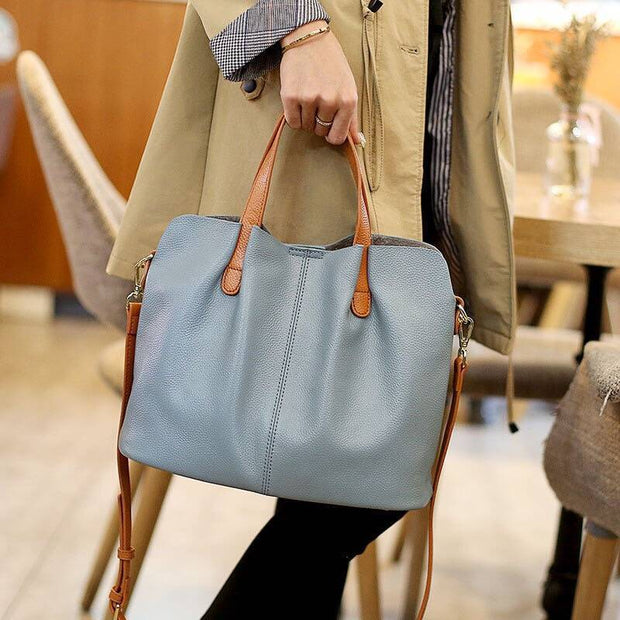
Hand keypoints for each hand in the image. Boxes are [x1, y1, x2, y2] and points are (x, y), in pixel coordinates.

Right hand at [279, 20, 360, 144]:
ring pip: (306, 127)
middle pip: (320, 131)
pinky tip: (298, 98)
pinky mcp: (291, 96)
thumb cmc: (332, 65)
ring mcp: (310, 98)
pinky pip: (292, 122)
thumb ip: (352, 117)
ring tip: (308, 96)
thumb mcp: (348, 88)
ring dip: (305, 117)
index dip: (331, 134)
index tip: (328, 125)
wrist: (309, 39)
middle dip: (317, 121)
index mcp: (348, 100)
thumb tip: (357, 142)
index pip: (337, 137)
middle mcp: (330, 101)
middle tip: (317, 100)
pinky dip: (293, 115)